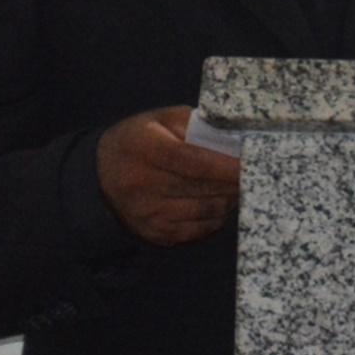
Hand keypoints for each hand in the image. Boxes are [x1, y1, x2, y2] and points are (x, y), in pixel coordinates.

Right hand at [96, 106, 240, 245]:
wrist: (101, 176)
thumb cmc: (139, 141)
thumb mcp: (160, 120)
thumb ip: (196, 125)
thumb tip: (234, 140)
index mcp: (145, 149)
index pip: (195, 161)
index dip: (227, 166)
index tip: (252, 164)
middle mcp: (143, 185)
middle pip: (205, 188)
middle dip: (235, 182)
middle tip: (253, 173)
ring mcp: (150, 214)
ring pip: (208, 211)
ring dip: (228, 199)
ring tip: (233, 185)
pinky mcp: (157, 234)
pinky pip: (201, 229)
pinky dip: (216, 216)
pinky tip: (217, 201)